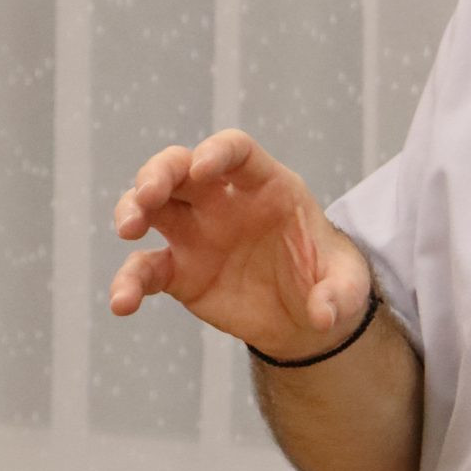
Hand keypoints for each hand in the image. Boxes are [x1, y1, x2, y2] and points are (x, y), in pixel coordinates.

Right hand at [109, 130, 370, 358]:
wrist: (305, 319)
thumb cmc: (328, 282)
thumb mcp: (348, 288)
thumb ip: (338, 296)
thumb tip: (323, 316)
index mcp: (267, 187)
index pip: (237, 152)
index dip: (217, 152)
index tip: (202, 168)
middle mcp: (224, 202)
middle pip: (181, 168)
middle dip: (158, 173)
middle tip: (146, 195)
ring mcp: (197, 234)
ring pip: (152, 206)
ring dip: (131, 209)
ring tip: (128, 230)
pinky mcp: (179, 271)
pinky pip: (146, 269)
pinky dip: (129, 283)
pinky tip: (122, 303)